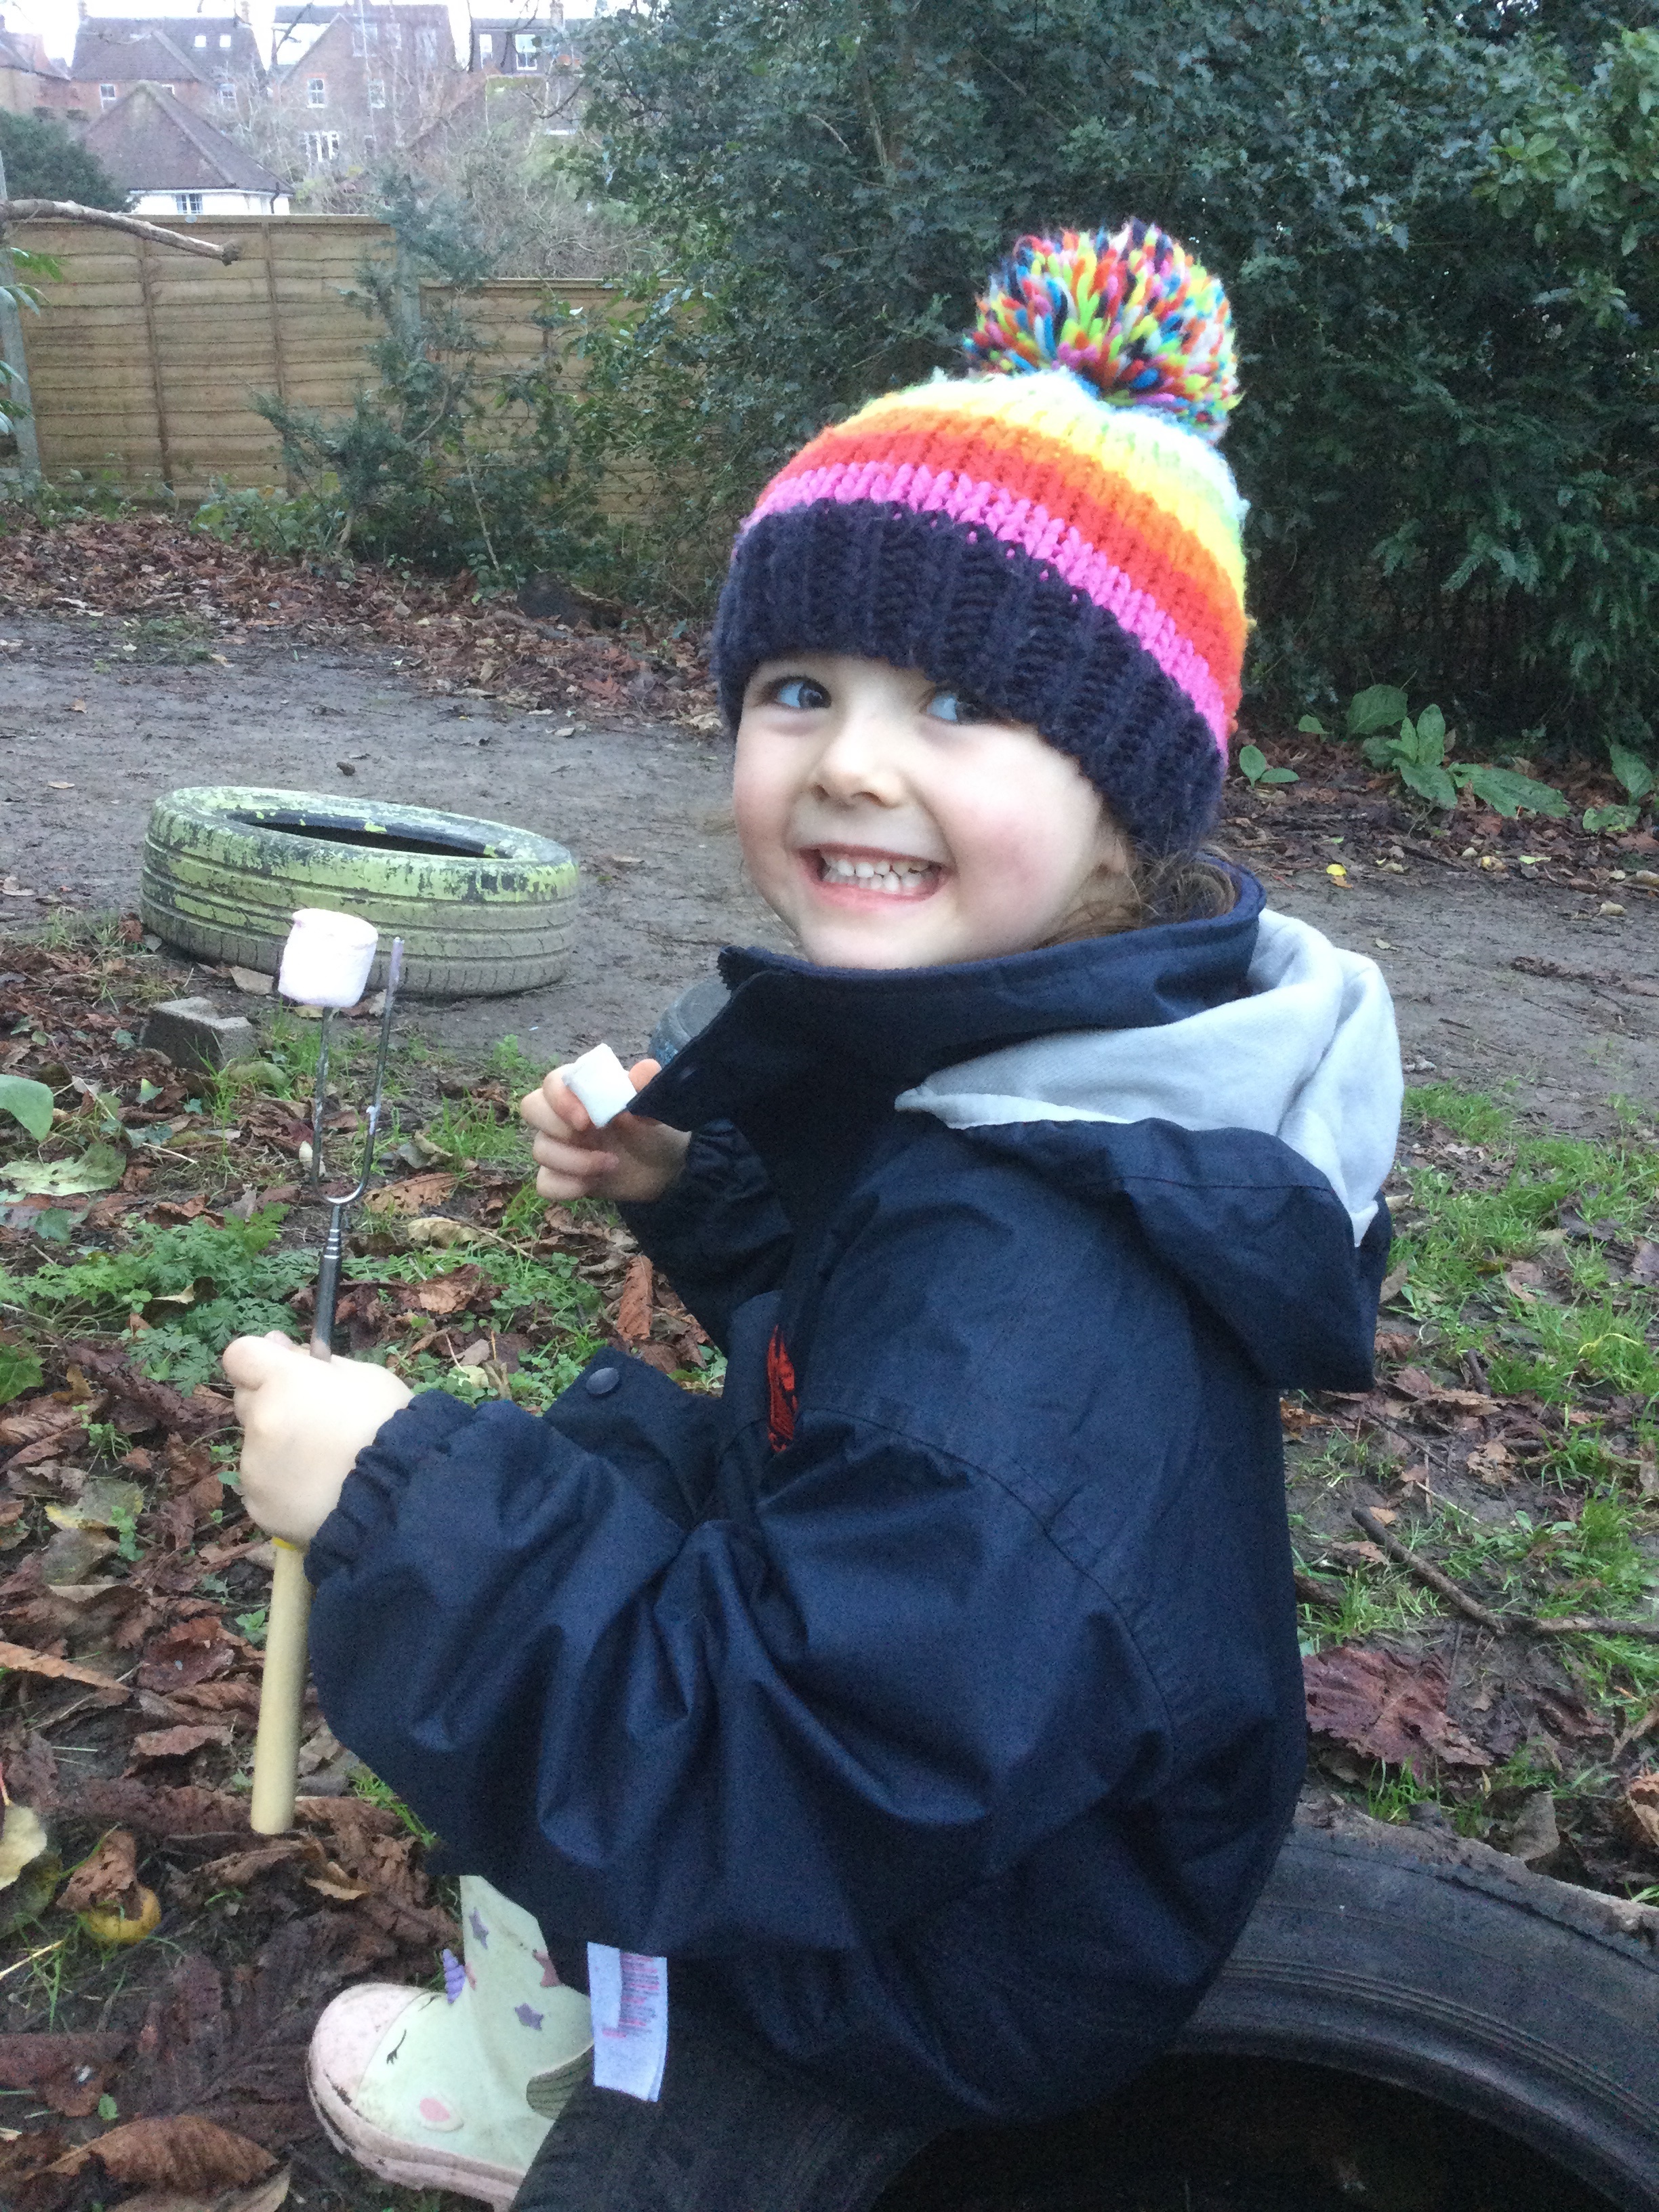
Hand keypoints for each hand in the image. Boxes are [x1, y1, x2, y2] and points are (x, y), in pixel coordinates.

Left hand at [222, 1332, 412, 1546]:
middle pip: (247, 1402)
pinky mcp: (258, 1507)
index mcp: (283, 1381)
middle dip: (273, 1405)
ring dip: (281, 1451)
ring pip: (257, 1449)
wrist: (399, 1496)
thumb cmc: (390, 1425)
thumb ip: (317, 1363)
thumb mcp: (366, 1377)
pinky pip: (265, 1488)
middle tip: (318, 1423)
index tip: (285, 1374)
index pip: (240, 1355)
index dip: (262, 1361)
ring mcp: (254, 1468)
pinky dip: (285, 1489)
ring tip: (327, 1468)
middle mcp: (258, 1421)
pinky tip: (320, 1495)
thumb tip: (282, 1349)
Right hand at [520, 1059, 690, 1204]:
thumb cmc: (653, 1129)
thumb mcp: (656, 1107)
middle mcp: (563, 1115)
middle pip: (531, 1109)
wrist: (664, 1168)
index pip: (552, 1082)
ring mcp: (559, 1146)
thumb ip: (647, 1087)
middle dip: (559, 1127)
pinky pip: (544, 1183)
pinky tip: (592, 1185)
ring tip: (611, 1164)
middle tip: (592, 1136)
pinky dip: (566, 1187)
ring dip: (574, 1162)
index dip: (560, 1098)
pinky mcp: (561, 1176)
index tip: (585, 1119)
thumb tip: (644, 1070)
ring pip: (539, 1150)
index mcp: (582, 1090)